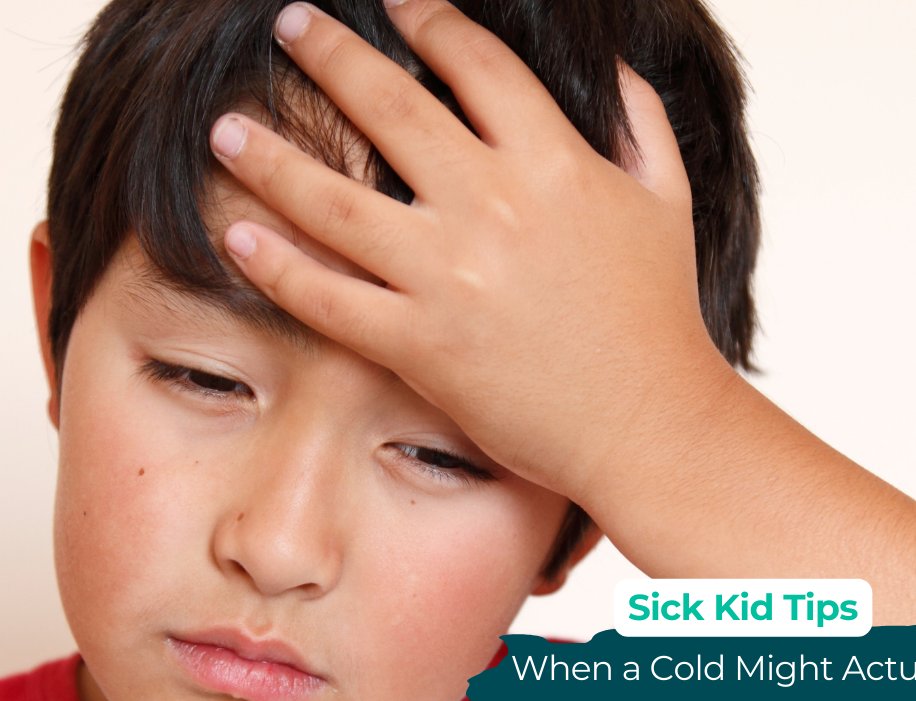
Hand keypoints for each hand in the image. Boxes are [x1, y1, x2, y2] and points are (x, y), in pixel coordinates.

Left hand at [210, 0, 728, 509]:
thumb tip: (615, 68)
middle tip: (292, 23)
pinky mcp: (421, 345)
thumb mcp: (667, 202)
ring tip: (226, 130)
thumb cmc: (659, 318)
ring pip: (335, 200)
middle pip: (388, 105)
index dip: (428, 18)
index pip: (476, 61)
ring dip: (269, 156)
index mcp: (554, 162)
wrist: (648, 422)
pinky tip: (237, 235)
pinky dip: (276, 267)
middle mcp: (492, 205)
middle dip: (329, 52)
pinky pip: (329, 298)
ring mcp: (449, 276)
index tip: (396, 5)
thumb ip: (641, 122)